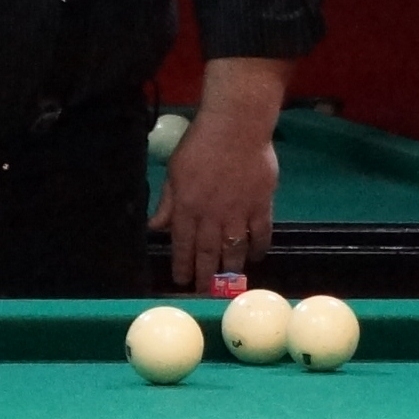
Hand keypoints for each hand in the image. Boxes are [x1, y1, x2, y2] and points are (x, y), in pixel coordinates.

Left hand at [152, 56, 289, 286]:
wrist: (237, 125)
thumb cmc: (201, 143)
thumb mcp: (175, 171)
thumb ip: (168, 202)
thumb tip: (156, 227)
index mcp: (187, 207)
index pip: (182, 244)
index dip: (181, 266)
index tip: (181, 282)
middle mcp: (212, 215)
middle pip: (207, 253)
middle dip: (203, 276)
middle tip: (203, 293)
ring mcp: (238, 212)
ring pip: (234, 249)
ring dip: (230, 269)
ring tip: (229, 283)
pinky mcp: (261, 204)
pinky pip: (261, 233)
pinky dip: (259, 247)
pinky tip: (256, 257)